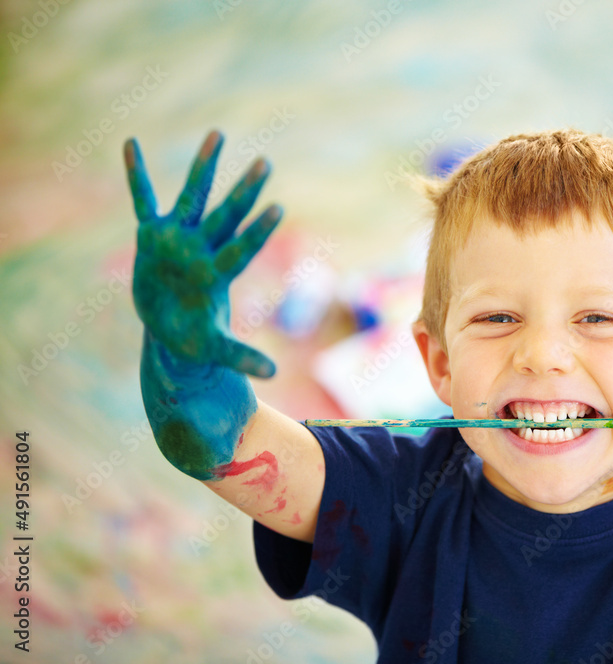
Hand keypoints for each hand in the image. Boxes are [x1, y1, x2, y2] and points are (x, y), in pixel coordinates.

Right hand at [125, 131, 281, 376]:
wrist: (172, 328)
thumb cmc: (194, 338)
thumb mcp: (214, 350)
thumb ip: (240, 357)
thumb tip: (271, 375)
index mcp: (214, 274)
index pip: (241, 248)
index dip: (256, 230)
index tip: (278, 207)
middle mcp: (200, 249)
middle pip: (225, 214)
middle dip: (243, 190)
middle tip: (266, 163)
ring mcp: (177, 239)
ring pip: (193, 196)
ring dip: (205, 167)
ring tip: (218, 134)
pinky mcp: (151, 237)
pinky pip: (142, 200)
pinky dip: (136, 176)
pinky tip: (130, 144)